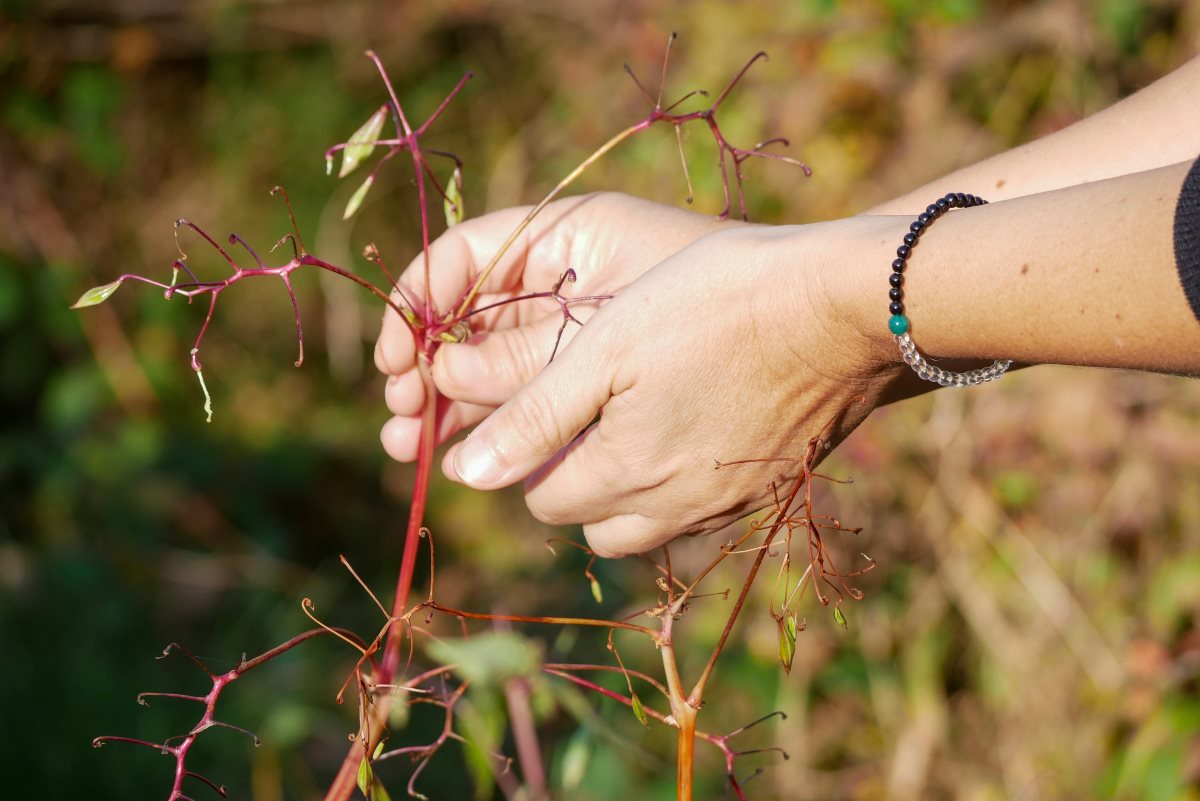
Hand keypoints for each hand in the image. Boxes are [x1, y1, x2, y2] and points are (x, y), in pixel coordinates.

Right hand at [375, 192, 728, 461]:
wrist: (831, 330)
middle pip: (474, 327)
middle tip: (403, 426)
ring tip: (418, 447)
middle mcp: (570, 287)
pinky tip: (488, 458)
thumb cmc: (719, 308)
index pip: (461, 261)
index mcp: (562, 242)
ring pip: (507, 375)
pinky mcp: (620, 386)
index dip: (416, 308)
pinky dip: (515, 432)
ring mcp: (594, 337)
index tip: (395, 364)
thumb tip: (441, 387)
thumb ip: (524, 363)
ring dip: (461, 411)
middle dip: (431, 373)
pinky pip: (550, 408)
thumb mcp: (607, 333)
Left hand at [378, 199, 906, 555]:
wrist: (846, 309)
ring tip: (634, 414)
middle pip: (591, 520)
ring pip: (645, 523)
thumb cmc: (713, 307)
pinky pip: (699, 508)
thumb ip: (534, 416)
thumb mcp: (606, 348)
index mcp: (625, 473)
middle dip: (571, 477)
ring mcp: (726, 505)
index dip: (524, 451)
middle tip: (583, 408)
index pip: (541, 495)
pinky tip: (692, 420)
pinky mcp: (768, 489)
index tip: (534, 403)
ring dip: (624, 485)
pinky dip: (678, 480)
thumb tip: (466, 473)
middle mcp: (673, 509)